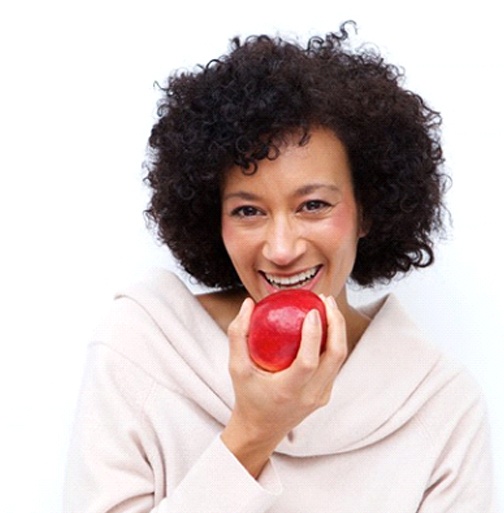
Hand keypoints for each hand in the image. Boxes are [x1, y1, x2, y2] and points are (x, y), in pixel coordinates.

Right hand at [221, 294, 346, 476]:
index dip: (314, 336)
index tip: (313, 311)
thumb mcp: (236, 367)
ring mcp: (321, 396)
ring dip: (338, 329)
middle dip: (336, 324)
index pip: (308, 362)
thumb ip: (238, 334)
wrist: (261, 428)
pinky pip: (335, 364)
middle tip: (326, 301)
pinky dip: (333, 341)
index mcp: (288, 391)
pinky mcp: (326, 394)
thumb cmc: (247, 395)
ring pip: (340, 358)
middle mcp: (310, 396)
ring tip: (329, 306)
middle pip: (336, 356)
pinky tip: (326, 324)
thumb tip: (249, 303)